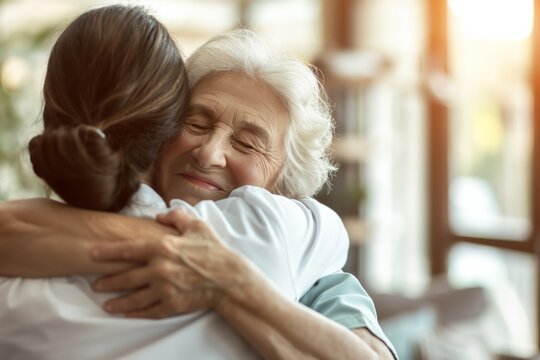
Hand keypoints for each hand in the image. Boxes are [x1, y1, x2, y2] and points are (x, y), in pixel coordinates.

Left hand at [90, 209, 255, 318]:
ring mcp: (164, 289)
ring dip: (118, 302)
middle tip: (95, 284)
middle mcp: (159, 268)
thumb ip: (176, 217)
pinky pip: (149, 311)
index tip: (92, 252)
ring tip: (106, 305)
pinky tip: (127, 314)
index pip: (128, 249)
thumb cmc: (214, 251)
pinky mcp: (171, 305)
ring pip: (134, 298)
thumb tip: (159, 215)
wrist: (229, 279)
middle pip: (126, 277)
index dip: (108, 251)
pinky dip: (136, 314)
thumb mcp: (197, 226)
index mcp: (163, 247)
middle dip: (108, 281)